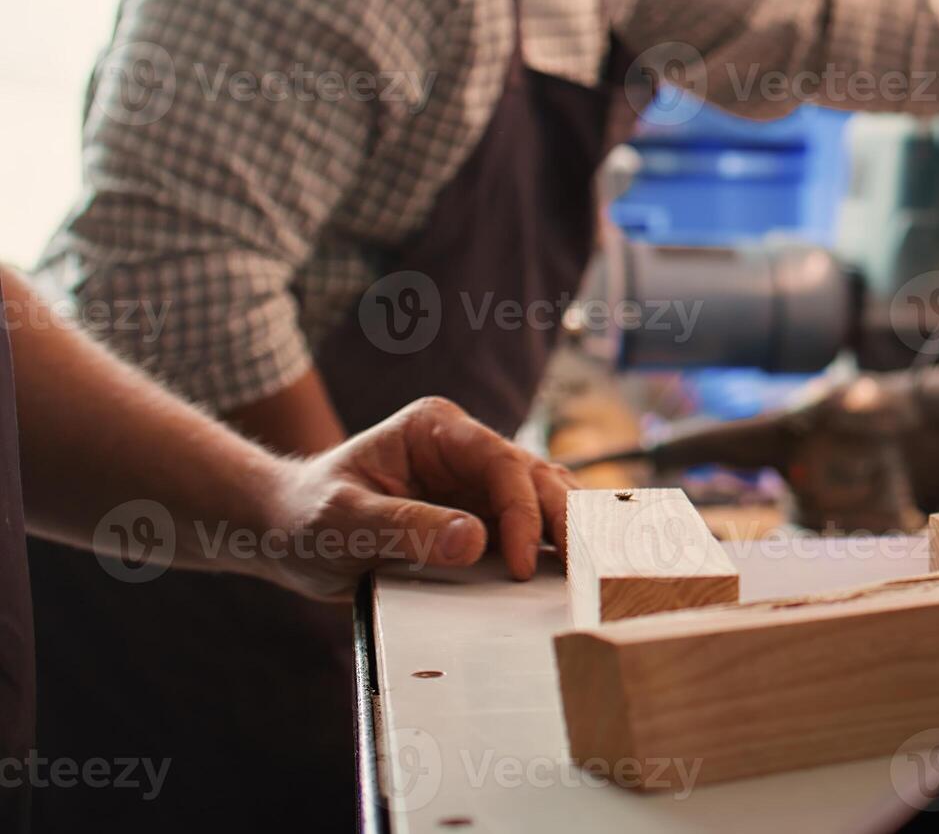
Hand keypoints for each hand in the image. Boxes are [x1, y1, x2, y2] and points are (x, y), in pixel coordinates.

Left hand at [260, 397, 578, 597]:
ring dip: (569, 532)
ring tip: (588, 574)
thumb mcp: (342, 524)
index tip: (521, 565)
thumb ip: (404, 527)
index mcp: (436, 429)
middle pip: (537, 476)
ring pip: (547, 496)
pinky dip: (556, 547)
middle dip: (564, 520)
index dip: (522, 512)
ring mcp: (478, 482)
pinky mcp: (484, 516)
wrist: (286, 535)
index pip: (502, 462)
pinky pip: (534, 526)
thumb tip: (474, 539)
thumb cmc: (305, 519)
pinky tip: (574, 573)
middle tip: (583, 570)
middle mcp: (466, 448)